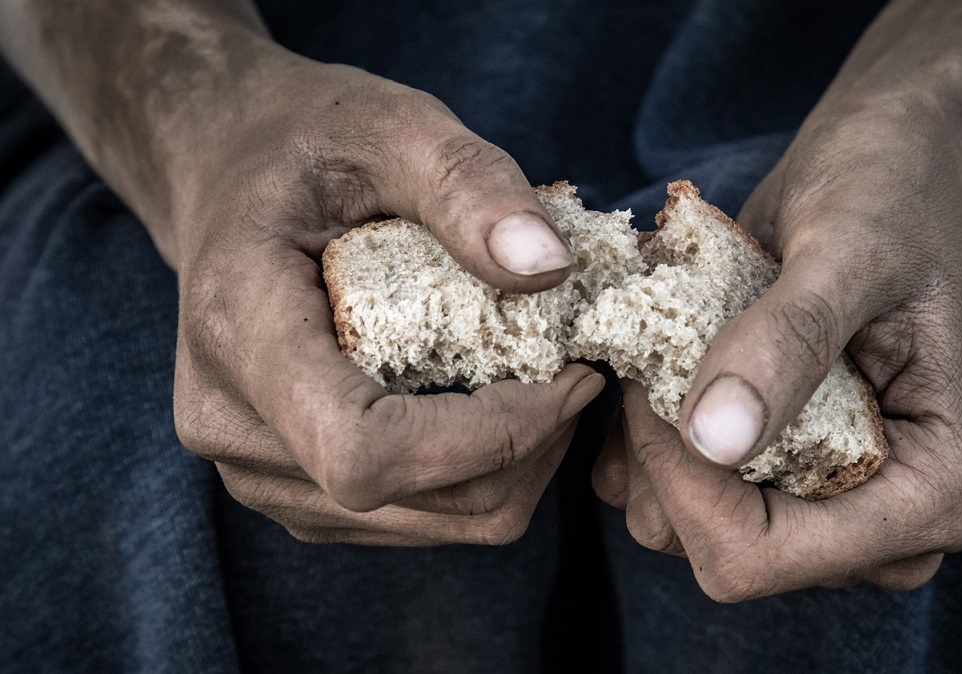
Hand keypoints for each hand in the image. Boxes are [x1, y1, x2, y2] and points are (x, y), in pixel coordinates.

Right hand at [171, 59, 602, 544]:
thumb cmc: (305, 143)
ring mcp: (257, 470)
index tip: (569, 372)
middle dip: (525, 446)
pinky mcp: (294, 487)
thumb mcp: (391, 126)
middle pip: (412, 498)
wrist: (229, 177)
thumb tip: (549, 269)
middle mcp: (230, 424)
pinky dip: (478, 472)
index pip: (366, 452)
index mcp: (237, 330)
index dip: (490, 435)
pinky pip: (414, 519)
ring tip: (542, 381)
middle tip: (577, 369)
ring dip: (512, 464)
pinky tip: (495, 401)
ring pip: (428, 523)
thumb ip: (468, 186)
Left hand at [594, 99, 961, 598]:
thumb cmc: (901, 185)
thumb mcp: (852, 248)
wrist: (904, 152)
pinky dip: (638, 421)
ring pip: (673, 522)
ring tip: (679, 332)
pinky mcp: (764, 467)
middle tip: (669, 337)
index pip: (765, 555)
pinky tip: (666, 346)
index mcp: (931, 496)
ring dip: (647, 430)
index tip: (659, 367)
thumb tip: (715, 440)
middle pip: (714, 550)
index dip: (685, 478)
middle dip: (664, 450)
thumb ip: (789, 343)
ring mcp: (814, 499)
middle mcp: (873, 524)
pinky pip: (658, 482)